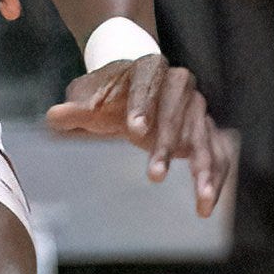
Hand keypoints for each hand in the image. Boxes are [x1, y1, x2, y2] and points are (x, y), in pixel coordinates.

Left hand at [47, 51, 237, 215]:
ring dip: (203, 169)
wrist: (133, 87)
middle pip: (179, 113)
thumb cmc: (110, 94)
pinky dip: (215, 179)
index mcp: (150, 69)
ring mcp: (197, 109)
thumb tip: (55, 117)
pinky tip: (206, 205)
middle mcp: (180, 85)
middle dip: (169, 144)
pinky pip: (218, 154)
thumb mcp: (90, 97)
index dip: (143, 106)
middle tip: (155, 175)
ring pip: (204, 137)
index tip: (134, 129)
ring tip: (200, 196)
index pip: (148, 84)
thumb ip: (75, 108)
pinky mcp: (207, 131)